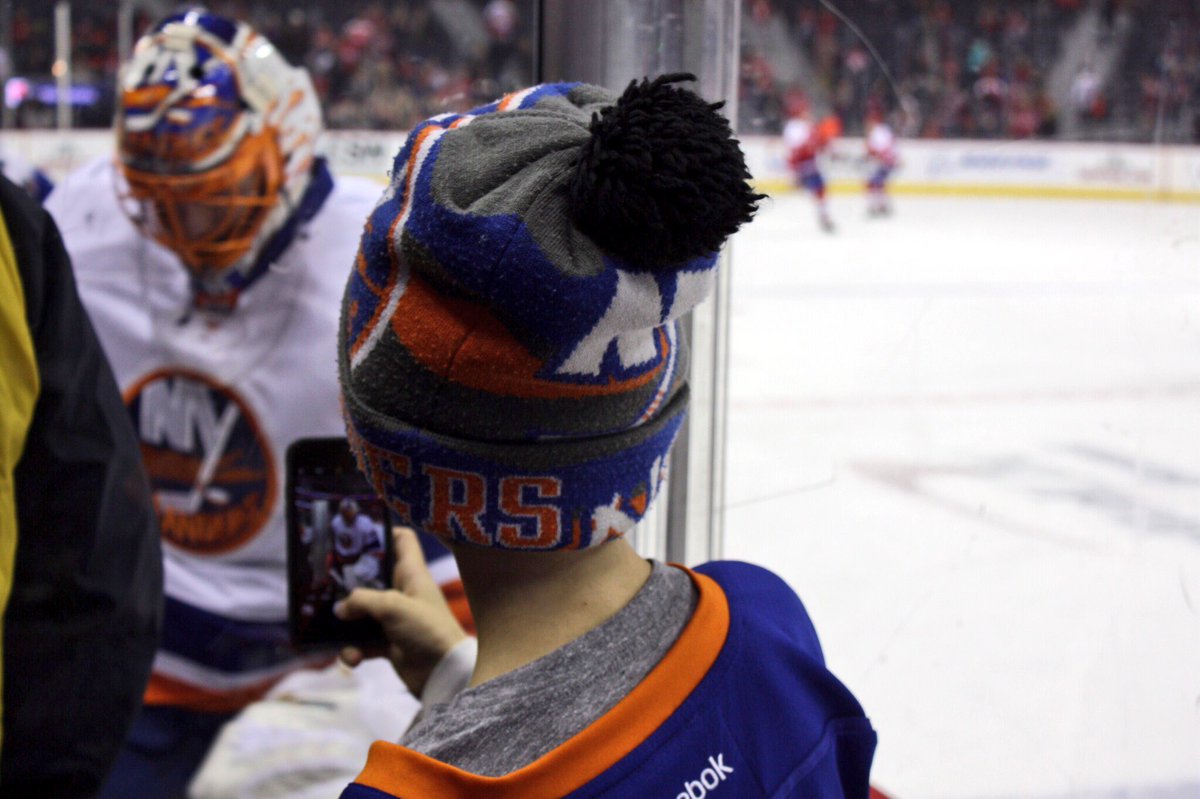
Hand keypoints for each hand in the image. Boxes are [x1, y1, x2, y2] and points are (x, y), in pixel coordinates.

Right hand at [335, 526, 468, 696]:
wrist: (444, 674)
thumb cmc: (426, 630)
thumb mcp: (393, 606)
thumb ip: (362, 600)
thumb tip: (339, 609)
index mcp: (412, 573)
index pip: (403, 540)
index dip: (383, 532)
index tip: (356, 535)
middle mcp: (403, 592)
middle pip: (372, 577)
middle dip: (349, 583)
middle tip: (325, 582)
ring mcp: (395, 619)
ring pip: (362, 613)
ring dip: (345, 623)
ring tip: (332, 628)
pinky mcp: (389, 644)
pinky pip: (362, 642)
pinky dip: (354, 650)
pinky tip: (353, 657)